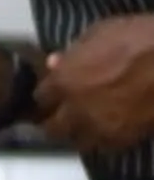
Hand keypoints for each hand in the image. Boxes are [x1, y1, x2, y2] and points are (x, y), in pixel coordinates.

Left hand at [35, 16, 153, 154]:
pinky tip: (108, 130)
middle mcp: (76, 109)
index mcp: (64, 81)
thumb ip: (74, 52)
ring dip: (78, 134)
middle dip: (54, 122)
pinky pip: (105, 147)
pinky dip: (103, 140)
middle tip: (61, 117)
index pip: (41, 97)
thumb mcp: (100, 32)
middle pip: (52, 129)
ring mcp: (99, 128)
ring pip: (78, 142)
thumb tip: (55, 62)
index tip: (52, 94)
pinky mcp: (123, 139)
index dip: (47, 95)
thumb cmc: (139, 38)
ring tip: (85, 126)